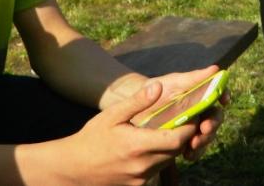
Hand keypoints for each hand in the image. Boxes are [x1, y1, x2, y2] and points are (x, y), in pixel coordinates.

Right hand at [62, 80, 194, 185]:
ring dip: (171, 147)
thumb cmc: (92, 138)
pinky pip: (156, 170)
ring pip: (167, 161)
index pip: (177, 139)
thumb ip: (137, 102)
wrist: (73, 168)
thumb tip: (158, 86)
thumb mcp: (112, 115)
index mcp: (138, 145)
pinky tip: (150, 146)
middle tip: (182, 120)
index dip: (189, 127)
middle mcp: (142, 165)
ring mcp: (140, 179)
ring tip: (166, 131)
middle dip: (182, 136)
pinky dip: (159, 158)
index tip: (191, 115)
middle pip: (176, 151)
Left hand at [137, 67, 225, 159]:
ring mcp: (191, 127)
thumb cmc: (153, 89)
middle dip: (213, 123)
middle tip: (205, 128)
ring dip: (204, 139)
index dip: (223, 95)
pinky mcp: (182, 142)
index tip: (224, 100)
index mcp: (198, 93)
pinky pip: (194, 149)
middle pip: (214, 117)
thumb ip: (193, 78)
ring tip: (194, 143)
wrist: (131, 109)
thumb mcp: (172, 83)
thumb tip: (216, 68)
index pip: (217, 93)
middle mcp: (198, 110)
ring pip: (206, 135)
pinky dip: (194, 152)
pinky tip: (187, 154)